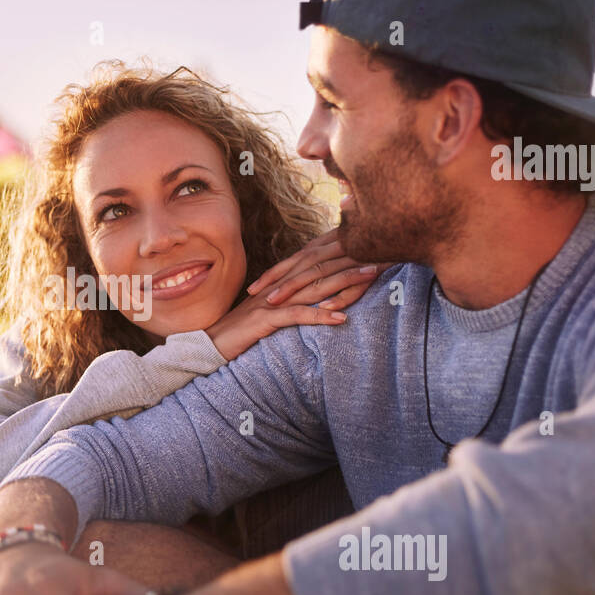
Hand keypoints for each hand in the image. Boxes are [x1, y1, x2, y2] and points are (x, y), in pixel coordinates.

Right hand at [206, 230, 392, 360]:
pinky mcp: (265, 320)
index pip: (319, 265)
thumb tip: (318, 300)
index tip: (373, 250)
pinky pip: (297, 316)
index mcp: (283, 283)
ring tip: (372, 277)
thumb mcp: (272, 314)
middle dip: (354, 262)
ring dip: (345, 282)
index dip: (346, 257)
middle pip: (322, 270)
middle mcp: (280, 287)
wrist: (210, 344)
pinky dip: (320, 317)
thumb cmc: (241, 332)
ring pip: (315, 288)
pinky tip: (342, 319)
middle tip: (384, 254)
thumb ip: (293, 303)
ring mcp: (273, 302)